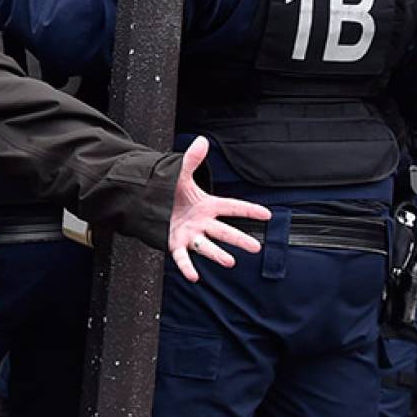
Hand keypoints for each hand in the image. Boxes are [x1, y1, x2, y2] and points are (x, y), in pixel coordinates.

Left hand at [167, 137, 271, 281]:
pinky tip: (194, 276)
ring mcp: (190, 235)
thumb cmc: (170, 191)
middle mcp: (202, 222)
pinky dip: (187, 267)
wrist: (149, 203)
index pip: (232, 207)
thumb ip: (192, 160)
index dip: (249, 210)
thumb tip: (202, 140)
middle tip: (256, 247)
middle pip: (224, 231)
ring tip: (230, 262)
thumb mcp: (180, 175)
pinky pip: (182, 257)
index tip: (267, 214)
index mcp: (207, 205)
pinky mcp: (175, 244)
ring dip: (218, 254)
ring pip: (206, 246)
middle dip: (239, 239)